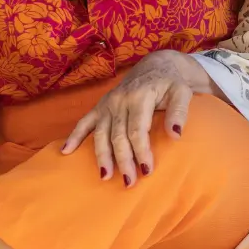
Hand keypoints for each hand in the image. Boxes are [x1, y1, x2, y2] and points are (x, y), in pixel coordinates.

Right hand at [61, 50, 212, 187]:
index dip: (141, 152)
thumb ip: (179, 112)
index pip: (138, 131)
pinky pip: (84, 122)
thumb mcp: (182, 93)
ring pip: (101, 134)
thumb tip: (176, 135)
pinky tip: (66, 152)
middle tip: (129, 182)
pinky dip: (74, 136)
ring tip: (105, 177)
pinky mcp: (100, 106)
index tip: (147, 171)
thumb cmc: (171, 83)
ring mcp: (107, 104)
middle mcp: (120, 100)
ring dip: (102, 157)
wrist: (156, 66)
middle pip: (118, 137)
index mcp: (140, 97)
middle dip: (123, 161)